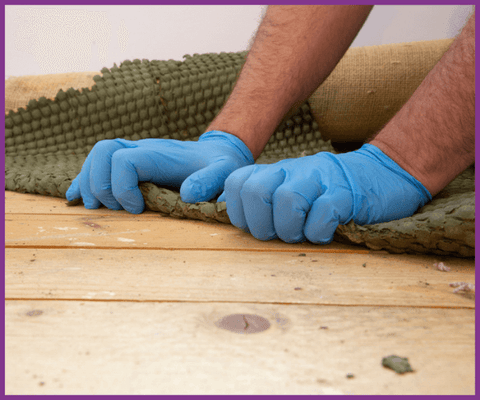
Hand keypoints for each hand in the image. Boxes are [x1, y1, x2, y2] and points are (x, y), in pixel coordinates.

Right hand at [66, 131, 253, 212]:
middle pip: (103, 152)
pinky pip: (100, 163)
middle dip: (99, 184)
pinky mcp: (131, 160)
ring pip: (97, 155)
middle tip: (113, 210)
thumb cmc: (220, 166)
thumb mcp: (224, 173)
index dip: (122, 187)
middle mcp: (143, 149)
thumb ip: (209, 182)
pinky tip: (76, 196)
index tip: (137, 210)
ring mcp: (134, 152)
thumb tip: (187, 194)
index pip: (124, 160)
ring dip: (88, 181)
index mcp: (160, 154)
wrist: (218, 152)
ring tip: (95, 206)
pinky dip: (85, 179)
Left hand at [223, 144, 431, 243]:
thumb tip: (237, 221)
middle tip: (280, 234)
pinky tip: (326, 233)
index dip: (239, 212)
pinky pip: (322, 213)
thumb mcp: (293, 189)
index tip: (256, 227)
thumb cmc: (329, 193)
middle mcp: (293, 170)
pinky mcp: (346, 192)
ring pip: (286, 200)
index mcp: (276, 171)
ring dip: (291, 229)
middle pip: (254, 191)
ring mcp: (319, 178)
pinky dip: (319, 231)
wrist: (381, 175)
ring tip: (304, 234)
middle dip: (261, 224)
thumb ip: (266, 200)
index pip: (236, 183)